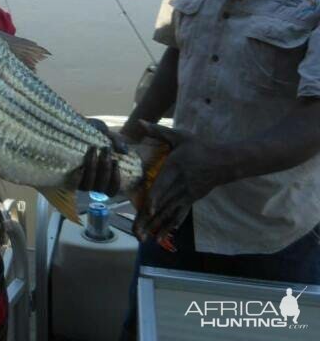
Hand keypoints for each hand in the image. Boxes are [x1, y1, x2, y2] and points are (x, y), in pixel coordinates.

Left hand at [78, 118, 128, 195]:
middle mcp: (94, 185)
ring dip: (92, 169)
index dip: (115, 179)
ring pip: (88, 186)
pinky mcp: (69, 178)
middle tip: (106, 149)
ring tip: (93, 151)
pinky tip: (80, 167)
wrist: (77, 131)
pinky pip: (74, 184)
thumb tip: (123, 151)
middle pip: (101, 186)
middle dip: (105, 168)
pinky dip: (78, 178)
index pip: (113, 190)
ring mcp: (81, 182)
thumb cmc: (97, 136)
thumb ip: (117, 141)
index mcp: (106, 179)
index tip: (115, 161)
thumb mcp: (108, 135)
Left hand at [133, 120, 231, 242]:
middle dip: (148, 219)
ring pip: (168, 213)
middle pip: (163, 203)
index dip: (156, 197)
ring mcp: (186, 195)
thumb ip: (158, 131)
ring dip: (155, 226)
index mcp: (175, 167)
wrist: (223, 162)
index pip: (164, 184)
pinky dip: (169, 227)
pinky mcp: (191, 201)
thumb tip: (140, 122)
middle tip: (136, 232)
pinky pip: (178, 216)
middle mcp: (180, 184)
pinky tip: (159, 237)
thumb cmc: (198, 147)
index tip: (147, 208)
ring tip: (142, 238)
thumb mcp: (179, 135)